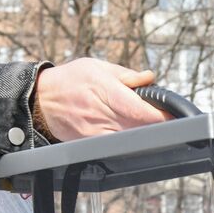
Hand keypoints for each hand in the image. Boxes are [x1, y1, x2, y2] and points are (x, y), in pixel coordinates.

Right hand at [33, 59, 170, 141]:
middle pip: (141, 127)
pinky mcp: (92, 144)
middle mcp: (101, 114)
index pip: (142, 111)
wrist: (40, 100)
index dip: (162, 116)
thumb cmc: (68, 81)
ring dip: (144, 132)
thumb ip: (126, 75)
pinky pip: (118, 145)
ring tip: (145, 122)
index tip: (173, 114)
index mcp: (104, 90)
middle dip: (157, 123)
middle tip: (164, 117)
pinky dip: (129, 139)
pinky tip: (130, 131)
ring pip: (132, 138)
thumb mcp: (97, 67)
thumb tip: (150, 78)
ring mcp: (96, 132)